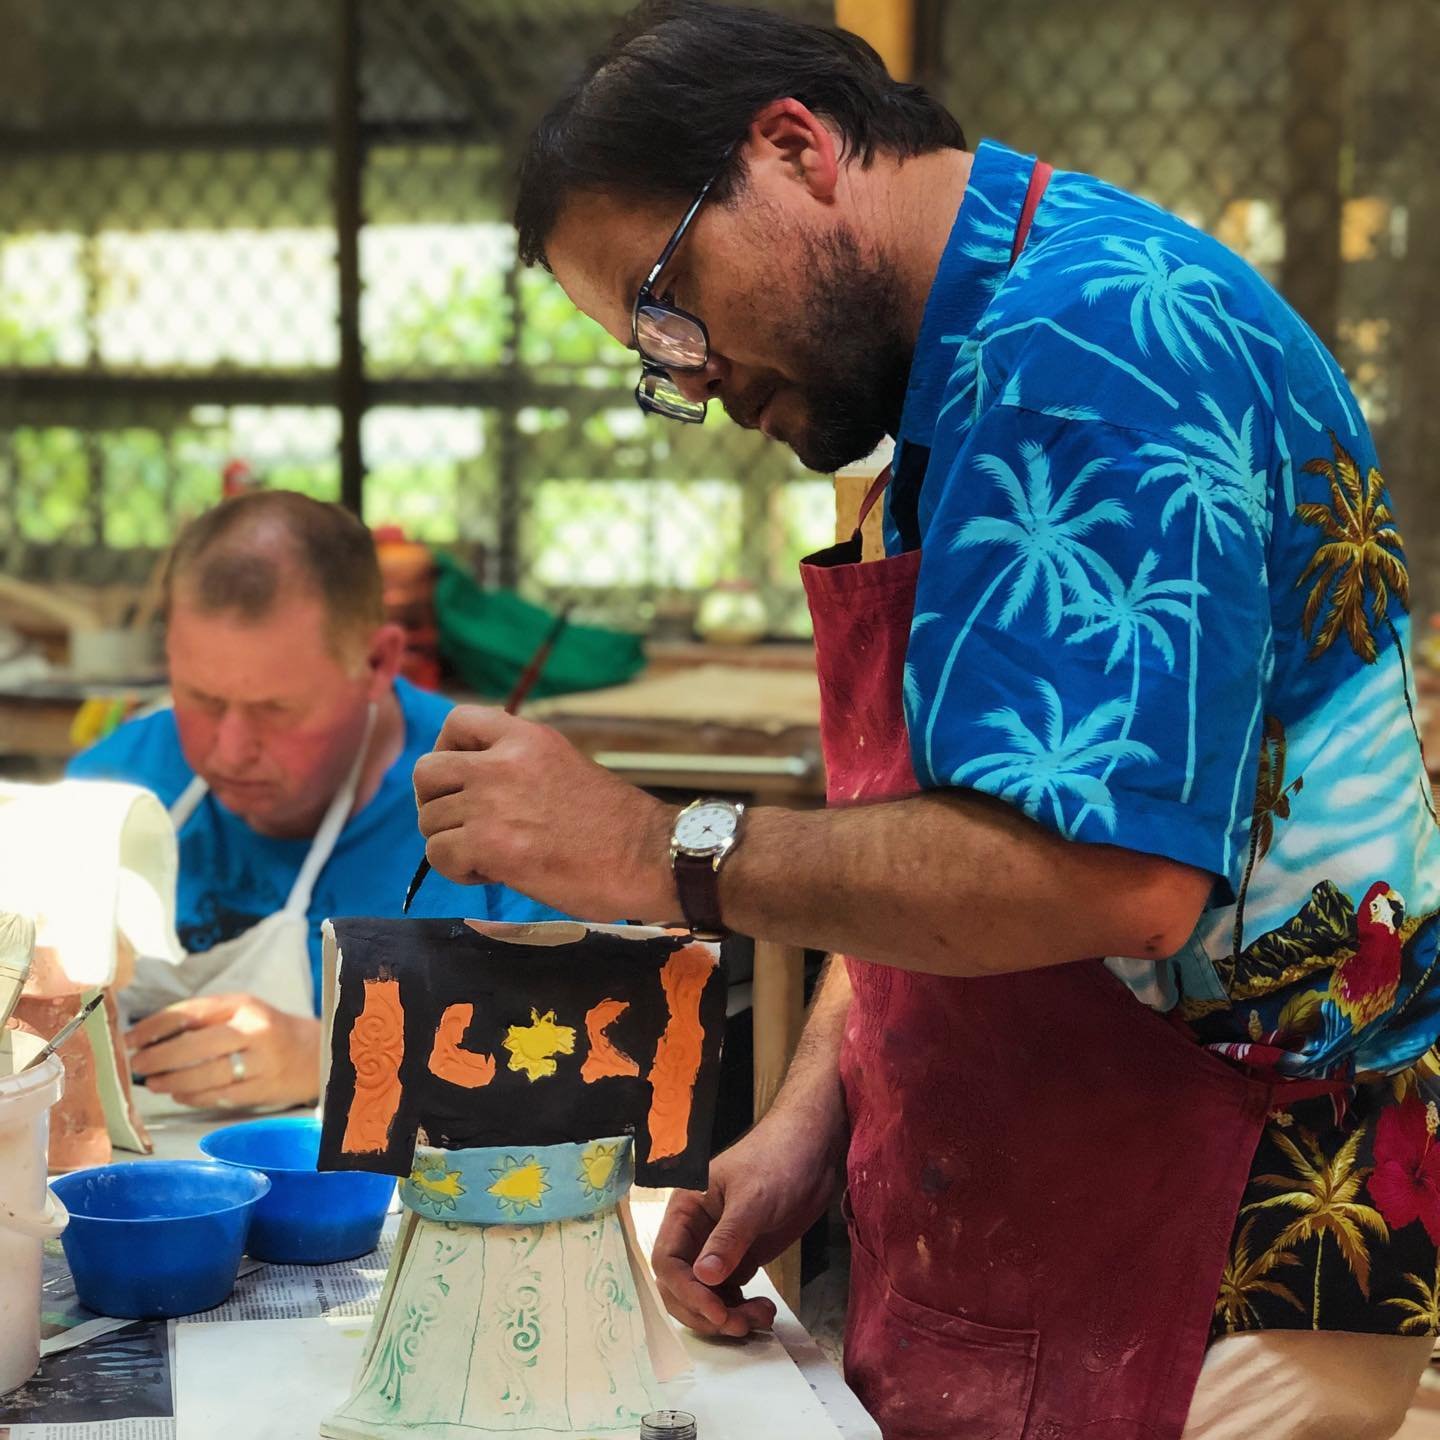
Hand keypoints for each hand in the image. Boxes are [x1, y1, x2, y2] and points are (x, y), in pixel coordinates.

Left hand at [127, 994, 320, 1109]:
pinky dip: (195, 1097)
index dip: (154, 1027)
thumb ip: (204, 1021)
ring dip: (173, 1081)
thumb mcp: (243, 1013)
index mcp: (244, 1006)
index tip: (130, 1039)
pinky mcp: (264, 1088)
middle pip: (196, 1045)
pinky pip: (221, 1096)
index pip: (190, 1013)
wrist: (316, 1053)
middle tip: (138, 1066)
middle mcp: (254, 1030)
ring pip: (207, 1075)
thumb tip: (150, 1036)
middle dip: (159, 1057)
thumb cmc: (270, 1032)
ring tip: (154, 1084)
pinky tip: (181, 1094)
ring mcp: (261, 1062)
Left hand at [413, 706, 678, 920]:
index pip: (456, 721)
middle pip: (426, 772)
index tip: (463, 780)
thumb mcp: (563, 767)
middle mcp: (503, 761)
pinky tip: (491, 873)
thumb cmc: (616, 825)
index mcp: (527, 737)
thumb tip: (471, 788)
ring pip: (429, 821)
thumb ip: (517, 766)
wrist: (649, 857)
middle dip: (435, 803)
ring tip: (489, 855)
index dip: (446, 751)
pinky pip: (438, 856)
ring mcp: (493, 802)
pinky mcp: (491, 844)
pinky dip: (458, 871)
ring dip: (450, 843)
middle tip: (463, 826)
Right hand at [651, 1106, 845, 1338]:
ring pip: (706, 1296)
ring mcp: (718, 1248)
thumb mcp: (753, 1199)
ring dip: (727, 1316)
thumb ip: (728, 1238)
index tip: (717, 1311)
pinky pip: (729, 1294)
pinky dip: (741, 1309)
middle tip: (739, 1324)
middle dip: (705, 1311)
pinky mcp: (741, 1258)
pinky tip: (764, 1311)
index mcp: (686, 1210)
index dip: (686, 1292)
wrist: (814, 1149)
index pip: (667, 1262)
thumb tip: (704, 1278)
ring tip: (761, 1317)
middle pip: (681, 1287)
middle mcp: (696, 1233)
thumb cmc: (778, 1160)